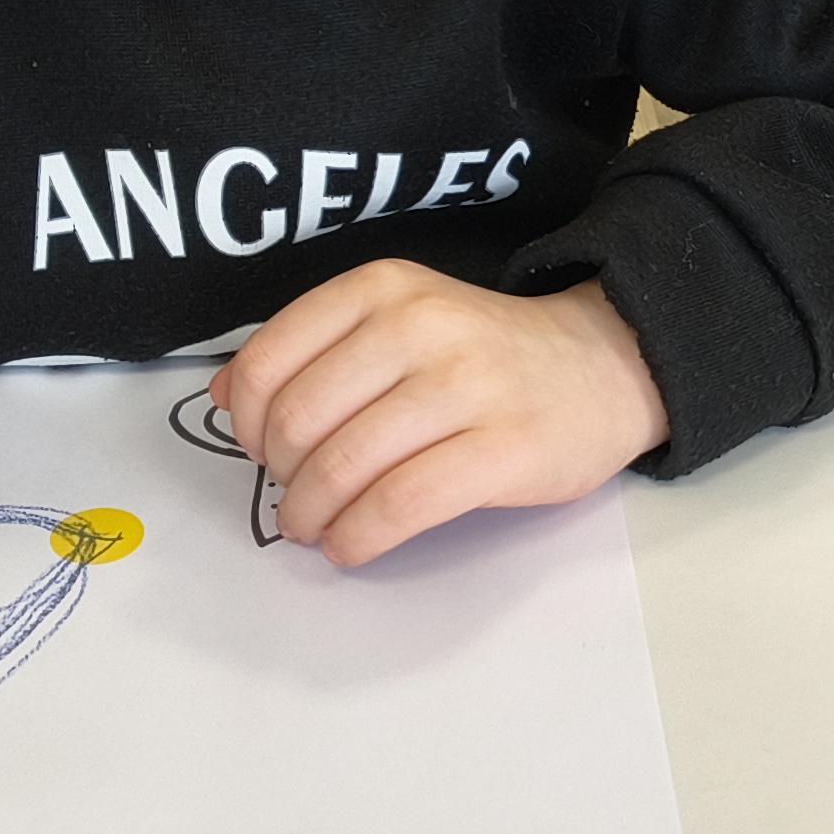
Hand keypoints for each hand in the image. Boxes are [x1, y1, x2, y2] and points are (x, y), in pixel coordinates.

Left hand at [216, 265, 668, 568]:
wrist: (607, 364)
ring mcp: (466, 386)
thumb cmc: (488, 354)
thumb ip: (317, 346)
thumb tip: (226, 398)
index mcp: (383, 288)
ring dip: (309, 516)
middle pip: (300, 421)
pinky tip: (352, 545)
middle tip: (296, 499)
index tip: (262, 452)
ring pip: (343, 466)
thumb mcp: (401, 317)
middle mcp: (419, 325)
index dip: (248, 423)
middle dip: (281, 477)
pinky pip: (399, 505)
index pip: (271, 361)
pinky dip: (357, 537)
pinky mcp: (503, 449)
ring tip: (315, 528)